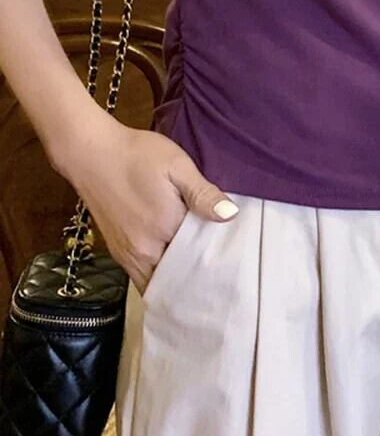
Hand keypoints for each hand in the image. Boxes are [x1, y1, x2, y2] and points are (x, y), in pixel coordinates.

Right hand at [59, 116, 238, 295]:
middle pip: (178, 279)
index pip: (199, 262)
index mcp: (163, 231)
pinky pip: (143, 277)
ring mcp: (127, 257)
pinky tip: (174, 261)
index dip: (217, 262)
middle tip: (220, 266)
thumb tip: (230, 215)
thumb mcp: (177, 166)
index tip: (233, 258)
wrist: (90, 153)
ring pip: (159, 282)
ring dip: (177, 279)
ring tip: (199, 266)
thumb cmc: (136, 155)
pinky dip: (159, 276)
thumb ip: (202, 193)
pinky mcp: (117, 252)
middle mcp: (143, 253)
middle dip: (198, 277)